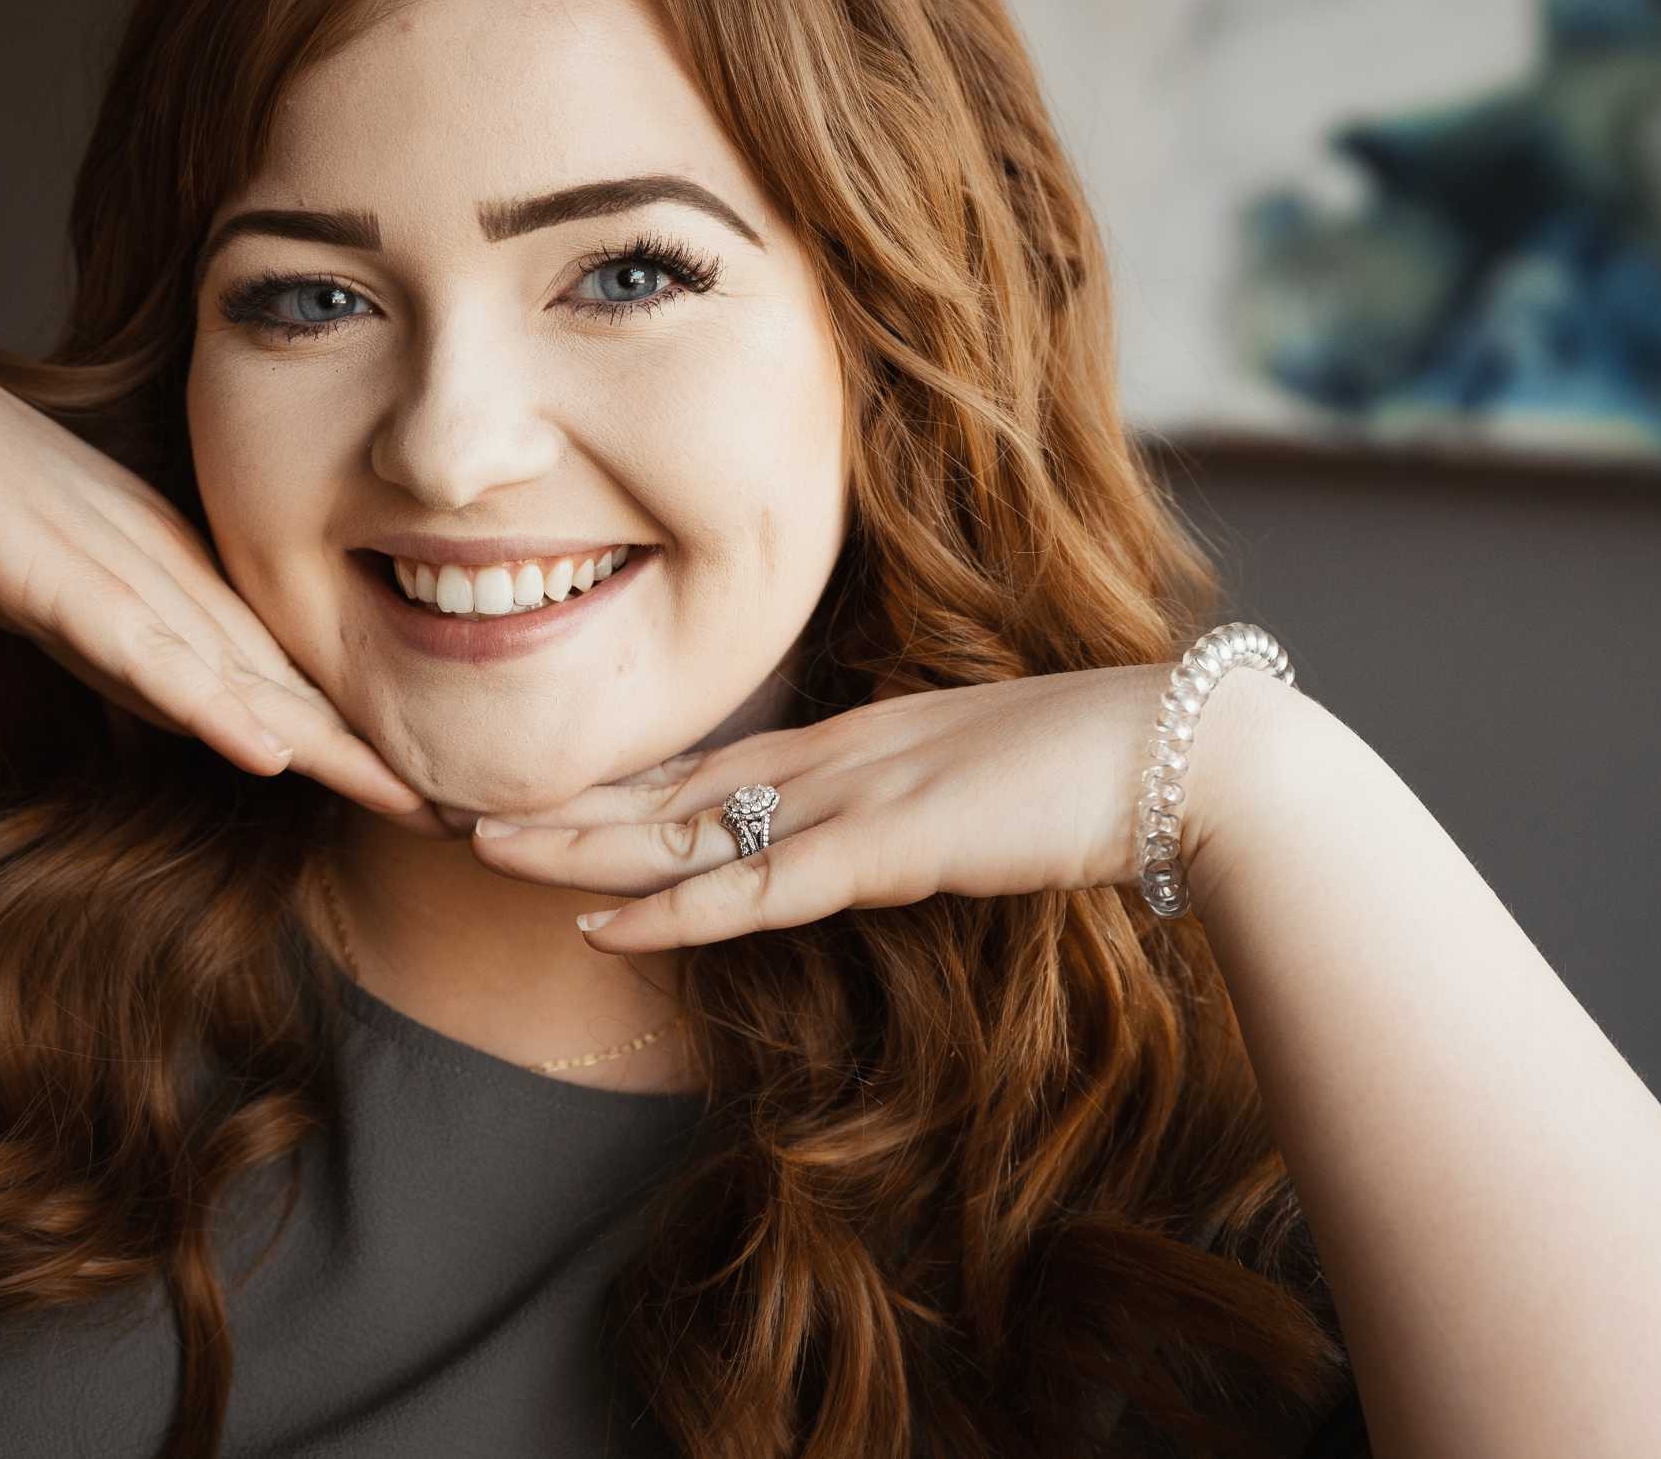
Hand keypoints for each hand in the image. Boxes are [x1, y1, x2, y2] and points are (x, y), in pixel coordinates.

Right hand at [0, 322, 423, 814]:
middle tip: (465, 814)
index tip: (429, 790)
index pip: (281, 669)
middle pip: (286, 677)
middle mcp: (163, 566)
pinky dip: (201, 704)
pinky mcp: (43, 572)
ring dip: (324, 744)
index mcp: (170, 569)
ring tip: (407, 800)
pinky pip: (134, 648)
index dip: (357, 736)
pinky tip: (263, 752)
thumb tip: (191, 713)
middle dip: (373, 754)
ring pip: (235, 670)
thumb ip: (123, 646)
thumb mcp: (52, 588)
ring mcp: (109, 565)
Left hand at [466, 664, 1304, 949]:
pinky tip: (603, 921)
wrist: (1192, 755)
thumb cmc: (1116, 770)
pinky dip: (673, 909)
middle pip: (677, 788)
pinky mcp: (887, 846)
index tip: (549, 798)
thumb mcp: (996, 788)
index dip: (627, 785)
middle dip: (571, 807)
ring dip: (585, 848)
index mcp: (867, 739)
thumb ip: (936, 807)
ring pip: (688, 831)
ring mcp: (860, 797)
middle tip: (468, 813)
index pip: (718, 765)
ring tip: (489, 851)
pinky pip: (754, 887)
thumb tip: (910, 832)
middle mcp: (843, 756)